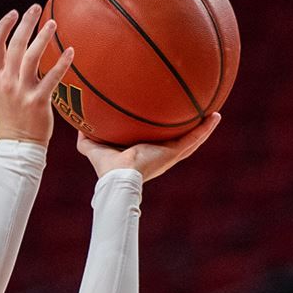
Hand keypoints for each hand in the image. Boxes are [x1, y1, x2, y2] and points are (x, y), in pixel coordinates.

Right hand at [0, 5, 73, 145]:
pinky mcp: (37, 102)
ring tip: (53, 23)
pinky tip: (71, 51)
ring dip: (42, 37)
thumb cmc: (10, 116)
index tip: (14, 13)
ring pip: (31, 57)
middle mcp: (6, 82)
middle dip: (25, 24)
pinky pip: (51, 78)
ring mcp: (21, 92)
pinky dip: (61, 63)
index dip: (3, 27)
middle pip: (14, 46)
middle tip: (36, 7)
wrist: (17, 146)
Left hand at [77, 111, 221, 181]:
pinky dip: (206, 129)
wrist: (118, 177)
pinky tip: (216, 116)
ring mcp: (169, 155)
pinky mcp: (174, 153)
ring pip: (191, 140)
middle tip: (197, 114)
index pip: (157, 141)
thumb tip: (77, 124)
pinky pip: (194, 139)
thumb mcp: (93, 147)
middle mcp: (160, 154)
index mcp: (145, 153)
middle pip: (178, 140)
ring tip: (215, 114)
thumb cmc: (106, 167)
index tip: (168, 120)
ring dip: (204, 128)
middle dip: (187, 129)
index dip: (163, 133)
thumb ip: (86, 137)